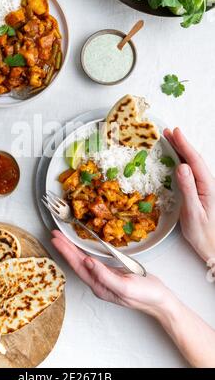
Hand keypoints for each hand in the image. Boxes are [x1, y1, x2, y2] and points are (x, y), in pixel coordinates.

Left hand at [51, 230, 171, 316]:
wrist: (160, 300)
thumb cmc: (145, 294)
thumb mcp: (125, 286)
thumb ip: (105, 275)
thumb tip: (87, 262)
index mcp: (99, 286)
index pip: (77, 266)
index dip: (66, 251)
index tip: (57, 239)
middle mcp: (98, 282)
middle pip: (77, 262)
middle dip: (65, 248)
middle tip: (55, 234)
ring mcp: (104, 277)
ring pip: (83, 260)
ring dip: (72, 249)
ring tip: (63, 238)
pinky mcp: (111, 273)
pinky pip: (93, 260)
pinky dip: (84, 251)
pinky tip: (80, 246)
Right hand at [164, 128, 214, 261]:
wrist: (213, 247)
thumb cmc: (203, 233)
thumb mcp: (193, 211)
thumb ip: (187, 188)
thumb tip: (182, 167)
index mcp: (207, 186)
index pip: (194, 160)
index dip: (184, 145)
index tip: (175, 132)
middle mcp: (207, 184)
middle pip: (194, 159)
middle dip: (181, 144)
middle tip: (168, 132)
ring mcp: (204, 187)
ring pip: (192, 164)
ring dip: (181, 151)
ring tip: (170, 140)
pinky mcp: (200, 192)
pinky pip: (191, 172)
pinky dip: (182, 161)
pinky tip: (176, 159)